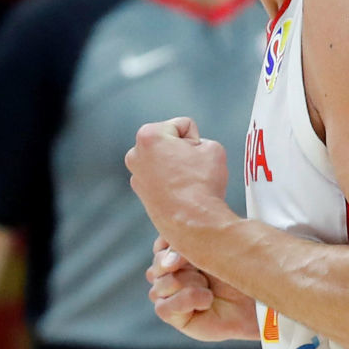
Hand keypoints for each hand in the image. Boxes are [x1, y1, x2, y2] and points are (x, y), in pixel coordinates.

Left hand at [125, 117, 230, 244]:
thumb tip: (194, 152)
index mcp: (148, 135)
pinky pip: (163, 178)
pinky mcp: (142, 193)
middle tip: (193, 168)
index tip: (197, 156)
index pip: (184, 125)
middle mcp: (135, 154)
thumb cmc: (202, 185)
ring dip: (178, 167)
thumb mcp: (213, 147)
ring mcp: (136, 175)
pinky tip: (182, 193)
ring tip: (188, 182)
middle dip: (184, 151)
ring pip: (167, 160)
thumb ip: (201, 140)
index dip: (197, 140)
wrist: (194, 222)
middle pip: (171, 142)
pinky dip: (172, 182)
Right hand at [146, 235, 257, 340]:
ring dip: (189, 282)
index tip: (194, 244)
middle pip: (158, 263)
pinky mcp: (174, 316)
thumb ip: (186, 248)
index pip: (160, 245)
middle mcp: (171, 273)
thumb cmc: (237, 272)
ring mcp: (170, 295)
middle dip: (183, 263)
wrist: (255, 299)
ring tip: (209, 287)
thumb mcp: (211, 251)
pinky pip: (164, 307)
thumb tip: (168, 262)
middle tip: (205, 269)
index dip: (172, 243)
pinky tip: (207, 300)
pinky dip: (188, 300)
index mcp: (179, 253)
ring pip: (160, 284)